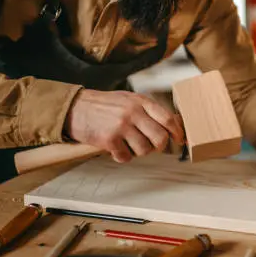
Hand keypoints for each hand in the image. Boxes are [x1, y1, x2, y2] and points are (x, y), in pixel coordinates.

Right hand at [64, 89, 184, 162]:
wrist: (76, 107)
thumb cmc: (105, 105)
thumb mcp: (130, 99)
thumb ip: (149, 110)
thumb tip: (174, 123)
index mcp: (140, 101)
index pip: (168, 118)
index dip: (177, 132)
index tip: (179, 140)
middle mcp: (133, 112)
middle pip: (160, 138)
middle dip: (159, 146)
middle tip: (152, 146)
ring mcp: (121, 126)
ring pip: (145, 150)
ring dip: (139, 152)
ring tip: (129, 145)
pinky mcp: (109, 139)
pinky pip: (126, 157)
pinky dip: (123, 157)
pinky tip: (117, 149)